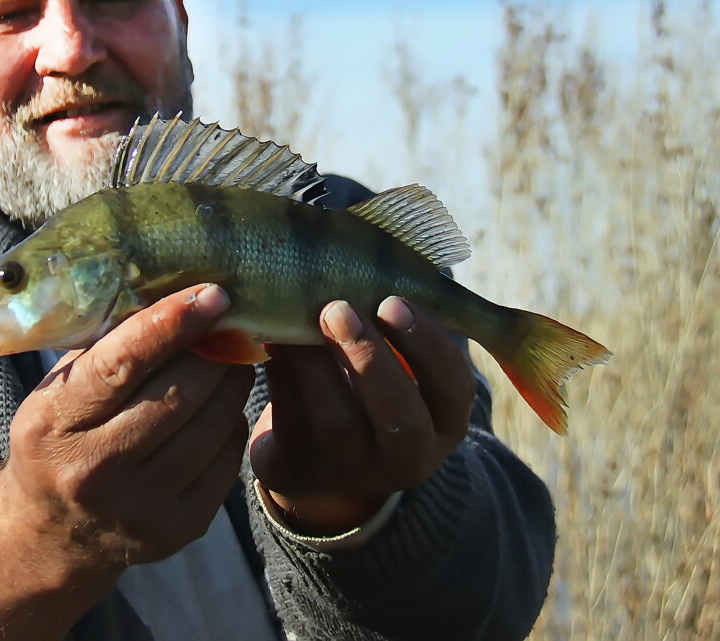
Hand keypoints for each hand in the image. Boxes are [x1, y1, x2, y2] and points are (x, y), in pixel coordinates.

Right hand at [2, 283, 254, 571]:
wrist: (55, 534)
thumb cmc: (60, 440)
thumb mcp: (58, 394)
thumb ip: (105, 351)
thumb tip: (170, 294)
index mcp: (54, 425)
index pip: (121, 365)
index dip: (171, 324)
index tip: (212, 293)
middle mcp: (93, 469)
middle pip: (179, 393)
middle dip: (215, 349)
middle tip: (230, 322)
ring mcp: (139, 505)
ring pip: (212, 425)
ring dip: (232, 382)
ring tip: (232, 359)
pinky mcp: (179, 527)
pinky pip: (227, 459)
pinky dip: (231, 423)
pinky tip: (221, 408)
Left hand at [249, 296, 475, 534]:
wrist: (318, 452)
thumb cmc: (368, 383)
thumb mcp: (400, 363)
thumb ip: (395, 323)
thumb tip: (368, 249)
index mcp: (443, 420)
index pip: (453, 386)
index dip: (427, 343)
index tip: (393, 300)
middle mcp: (407, 454)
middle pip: (400, 418)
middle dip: (369, 358)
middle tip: (337, 307)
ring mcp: (353, 470)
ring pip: (337, 424)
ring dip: (314, 364)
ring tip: (293, 319)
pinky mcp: (303, 468)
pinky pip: (290, 421)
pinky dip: (279, 376)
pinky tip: (266, 336)